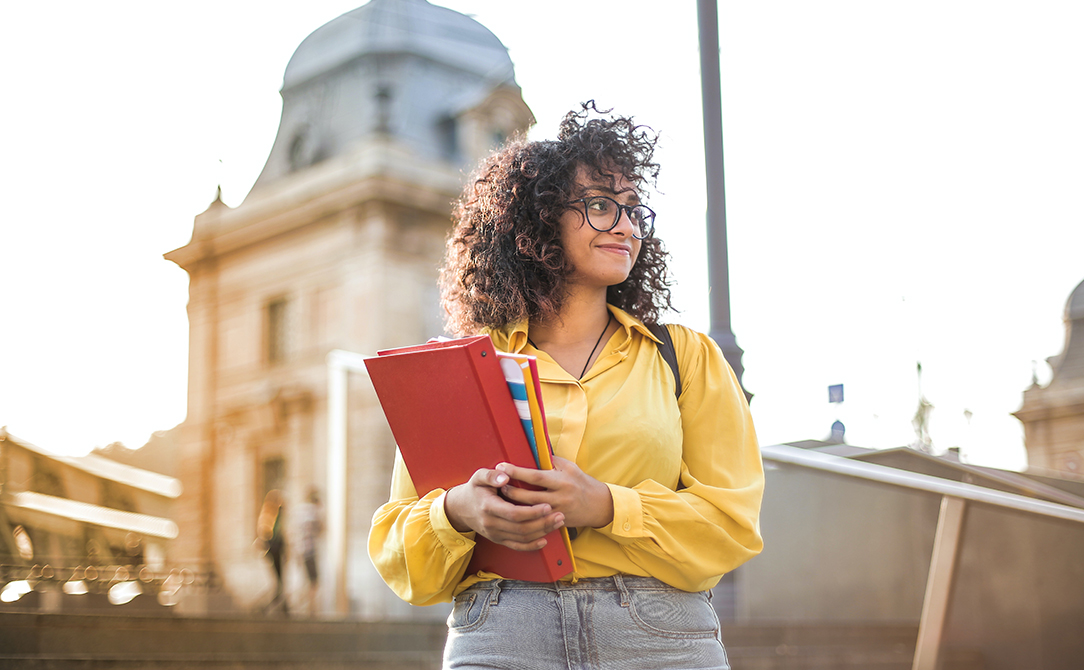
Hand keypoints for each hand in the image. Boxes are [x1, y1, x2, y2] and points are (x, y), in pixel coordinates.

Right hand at [444, 467, 565, 551]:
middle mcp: (491, 524)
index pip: (514, 513)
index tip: (547, 506)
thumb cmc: (475, 489)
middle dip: (543, 523)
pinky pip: (517, 546)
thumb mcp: (478, 477)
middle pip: (521, 528)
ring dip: (542, 532)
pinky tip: (544, 539)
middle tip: (560, 515)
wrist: (461, 508)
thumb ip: (491, 475)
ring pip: (522, 538)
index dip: (532, 512)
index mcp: (488, 507)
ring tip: (557, 522)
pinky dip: (532, 545)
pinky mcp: (498, 540)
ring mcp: (495, 534)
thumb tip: (505, 476)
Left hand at [495, 457, 614, 529]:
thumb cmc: (582, 482)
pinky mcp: (557, 522)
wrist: (599, 505)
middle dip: (511, 490)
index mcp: (562, 481)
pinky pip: (537, 521)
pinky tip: (513, 512)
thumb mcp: (570, 467)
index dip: (517, 472)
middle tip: (497, 484)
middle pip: (529, 496)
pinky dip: (524, 516)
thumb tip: (532, 451)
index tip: (502, 466)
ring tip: (502, 497)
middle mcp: (560, 497)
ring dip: (514, 504)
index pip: (535, 476)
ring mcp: (558, 512)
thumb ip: (551, 461)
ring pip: (530, 511)